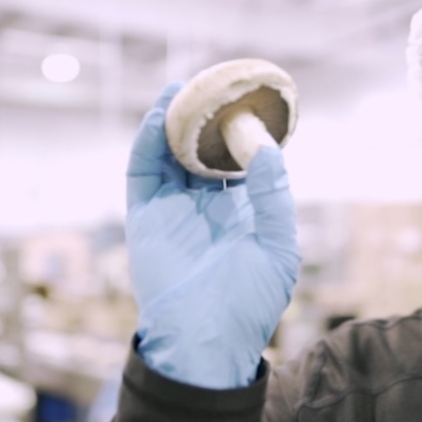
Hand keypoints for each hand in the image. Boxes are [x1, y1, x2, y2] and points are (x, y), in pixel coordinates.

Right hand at [125, 83, 300, 388]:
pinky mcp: (145, 217)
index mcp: (239, 211)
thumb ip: (274, 195)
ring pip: (168, 154)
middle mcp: (204, 205)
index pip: (237, 160)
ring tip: (179, 87)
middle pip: (199, 150)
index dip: (239, 130)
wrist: (208, 339)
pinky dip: (147, 142)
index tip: (247, 99)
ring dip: (171, 121)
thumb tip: (267, 147)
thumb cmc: (251, 302)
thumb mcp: (279, 246)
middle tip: (209, 82)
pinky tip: (158, 116)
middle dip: (202, 117)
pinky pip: (142, 172)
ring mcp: (172, 209)